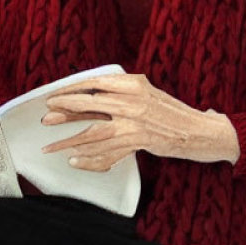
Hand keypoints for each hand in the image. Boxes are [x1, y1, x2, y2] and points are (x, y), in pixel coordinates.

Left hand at [41, 74, 239, 171]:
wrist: (198, 130)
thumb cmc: (172, 111)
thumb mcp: (148, 92)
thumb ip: (124, 92)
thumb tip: (92, 96)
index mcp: (134, 83)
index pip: (95, 83)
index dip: (72, 90)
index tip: (56, 94)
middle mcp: (132, 101)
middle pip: (89, 105)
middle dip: (64, 111)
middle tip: (47, 116)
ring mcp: (135, 123)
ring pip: (93, 132)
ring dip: (68, 141)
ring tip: (50, 147)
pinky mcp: (138, 142)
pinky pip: (107, 153)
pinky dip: (89, 159)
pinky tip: (75, 161)